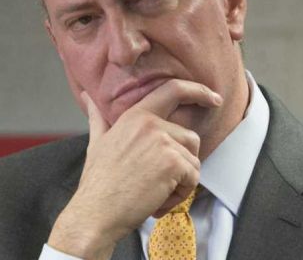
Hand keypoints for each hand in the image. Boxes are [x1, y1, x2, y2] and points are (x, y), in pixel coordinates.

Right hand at [47, 79, 221, 258]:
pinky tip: (157, 202)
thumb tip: (88, 98)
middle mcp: (151, 124)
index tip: (214, 98)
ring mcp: (163, 142)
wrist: (95, 212)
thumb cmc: (97, 183)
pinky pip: (193, 179)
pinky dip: (179, 196)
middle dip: (181, 164)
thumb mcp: (96, 142)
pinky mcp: (173, 163)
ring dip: (179, 183)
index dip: (198, 91)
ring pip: (193, 161)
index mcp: (135, 116)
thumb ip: (98, 118)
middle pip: (190, 139)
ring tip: (153, 194)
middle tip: (155, 183)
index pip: (173, 90)